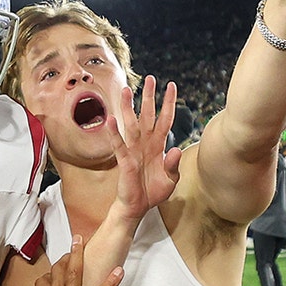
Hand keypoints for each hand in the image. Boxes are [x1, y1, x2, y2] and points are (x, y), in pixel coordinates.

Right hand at [30, 236, 124, 285]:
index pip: (44, 281)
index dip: (49, 274)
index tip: (54, 272)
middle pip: (59, 271)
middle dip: (66, 255)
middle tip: (73, 244)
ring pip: (75, 273)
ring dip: (78, 255)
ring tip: (81, 241)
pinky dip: (111, 281)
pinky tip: (119, 271)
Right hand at [107, 75, 181, 221]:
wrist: (138, 207)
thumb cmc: (153, 192)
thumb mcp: (170, 180)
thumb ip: (173, 164)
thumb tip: (175, 149)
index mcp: (159, 145)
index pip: (165, 120)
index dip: (168, 103)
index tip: (171, 85)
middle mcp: (146, 143)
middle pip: (148, 115)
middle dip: (149, 97)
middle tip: (149, 78)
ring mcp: (134, 150)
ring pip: (131, 124)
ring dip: (129, 107)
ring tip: (127, 90)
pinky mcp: (124, 160)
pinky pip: (119, 144)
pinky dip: (114, 132)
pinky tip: (111, 119)